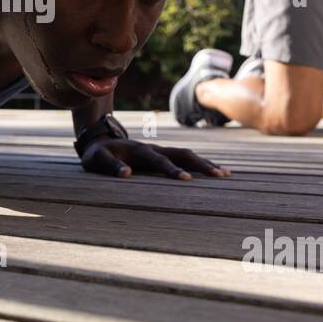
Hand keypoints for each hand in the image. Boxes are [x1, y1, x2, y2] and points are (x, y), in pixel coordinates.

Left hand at [78, 138, 230, 179]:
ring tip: (225, 174)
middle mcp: (154, 148)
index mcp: (139, 150)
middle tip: (220, 176)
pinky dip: (200, 163)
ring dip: (205, 163)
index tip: (187, 180)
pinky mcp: (162, 155)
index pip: (159, 160)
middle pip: (182, 153)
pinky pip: (184, 158)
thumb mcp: (97, 160)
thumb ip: (110, 166)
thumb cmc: (97, 155)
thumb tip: (127, 174)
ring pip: (187, 154)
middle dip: (201, 164)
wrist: (99, 141)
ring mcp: (160, 150)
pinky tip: (214, 171)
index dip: (172, 169)